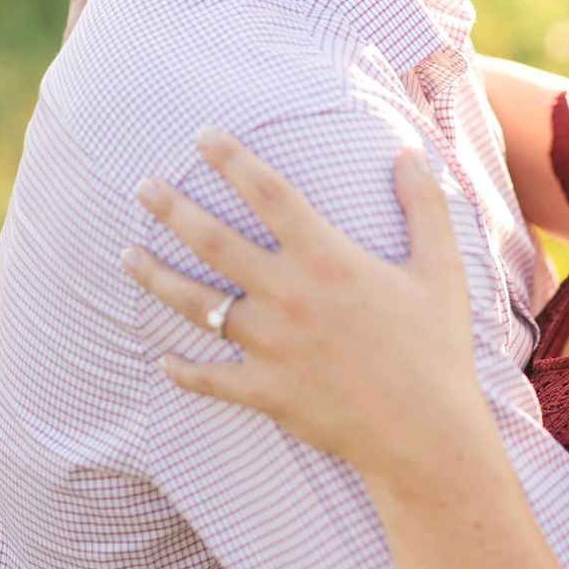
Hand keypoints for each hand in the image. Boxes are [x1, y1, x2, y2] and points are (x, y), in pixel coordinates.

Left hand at [125, 133, 490, 489]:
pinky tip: (162, 359)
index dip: (232, 160)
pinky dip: (182, 370)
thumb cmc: (436, 347)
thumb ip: (425, 207)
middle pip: (213, 241)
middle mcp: (287, 295)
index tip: (202, 136)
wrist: (424, 431)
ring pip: (194, 304)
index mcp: (327, 259)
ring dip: (154, 276)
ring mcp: (268, 345)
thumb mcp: (441, 270)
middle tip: (143, 188)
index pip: (268, 194)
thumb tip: (409, 153)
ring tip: (127, 255)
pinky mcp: (263, 390)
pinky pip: (208, 378)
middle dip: (172, 209)